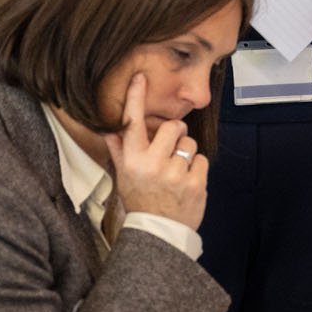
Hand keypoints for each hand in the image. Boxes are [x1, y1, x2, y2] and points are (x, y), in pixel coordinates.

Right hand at [102, 74, 207, 228]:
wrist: (159, 234)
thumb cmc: (140, 201)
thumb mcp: (124, 177)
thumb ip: (118, 151)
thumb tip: (109, 129)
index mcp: (133, 162)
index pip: (133, 123)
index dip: (136, 98)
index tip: (140, 77)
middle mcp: (153, 165)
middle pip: (172, 127)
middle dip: (175, 132)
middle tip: (170, 146)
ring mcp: (176, 175)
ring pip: (189, 143)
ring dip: (186, 152)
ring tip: (177, 169)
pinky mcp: (196, 184)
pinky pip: (202, 160)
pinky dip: (197, 168)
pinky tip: (187, 181)